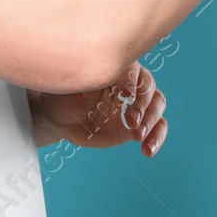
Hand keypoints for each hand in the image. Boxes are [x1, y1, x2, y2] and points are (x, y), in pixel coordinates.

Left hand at [28, 61, 167, 157]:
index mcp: (115, 67)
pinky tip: (148, 149)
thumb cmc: (63, 93)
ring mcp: (136, 103)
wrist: (58, 117)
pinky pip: (157, 127)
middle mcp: (129, 82)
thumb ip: (88, 76)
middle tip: (131, 120)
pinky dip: (157, 137)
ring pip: (157, 104)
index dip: (131, 80)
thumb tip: (101, 73)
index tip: (125, 94)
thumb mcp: (71, 82)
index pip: (131, 68)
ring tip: (138, 135)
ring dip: (151, 120)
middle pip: (148, 86)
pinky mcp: (138, 124)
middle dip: (142, 104)